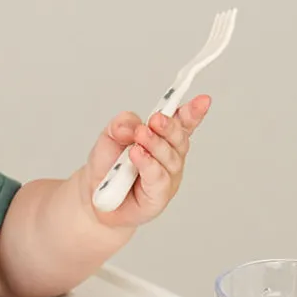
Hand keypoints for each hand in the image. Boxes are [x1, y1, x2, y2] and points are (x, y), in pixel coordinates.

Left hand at [81, 95, 211, 228]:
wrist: (93, 196)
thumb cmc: (107, 166)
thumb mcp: (110, 136)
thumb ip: (122, 125)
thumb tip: (134, 125)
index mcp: (163, 138)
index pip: (183, 123)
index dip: (194, 112)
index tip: (203, 100)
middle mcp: (170, 157)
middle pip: (179, 139)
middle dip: (169, 127)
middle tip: (155, 119)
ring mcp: (168, 177)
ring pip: (170, 158)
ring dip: (155, 144)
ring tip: (139, 136)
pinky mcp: (159, 196)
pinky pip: (158, 178)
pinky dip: (148, 164)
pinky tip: (137, 154)